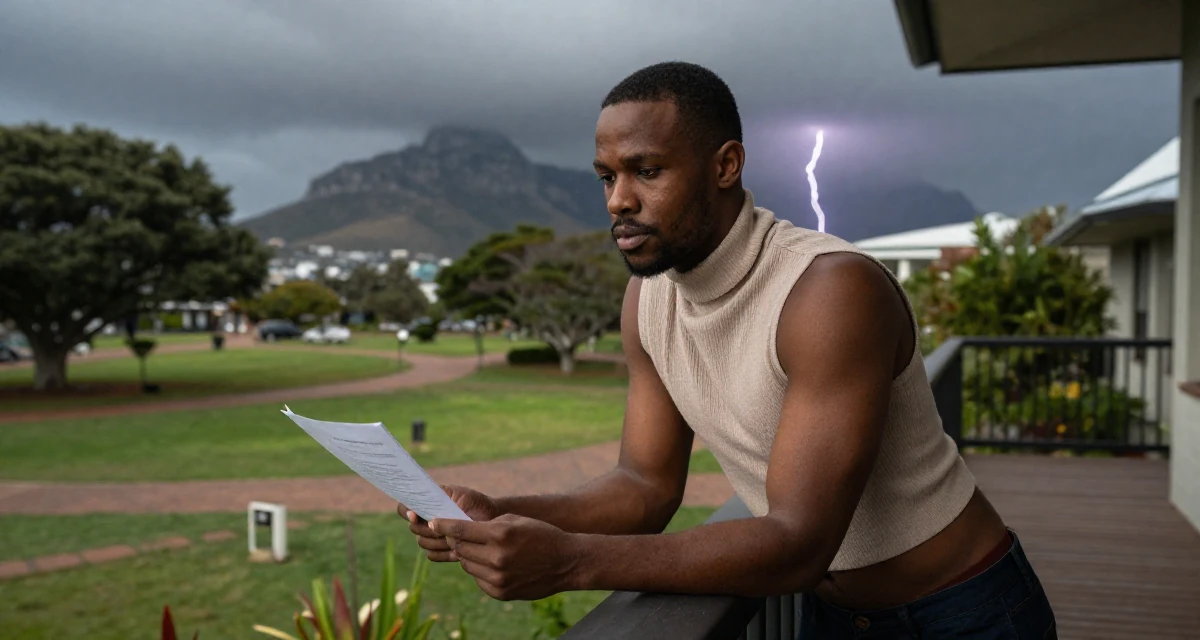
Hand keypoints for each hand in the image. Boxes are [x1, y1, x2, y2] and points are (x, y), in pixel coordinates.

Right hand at [398, 485, 502, 561]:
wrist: (493, 519)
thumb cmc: (475, 503)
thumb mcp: (456, 494)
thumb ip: (436, 496)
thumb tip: (415, 506)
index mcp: (427, 505)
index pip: (405, 509)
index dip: (407, 513)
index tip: (415, 515)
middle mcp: (427, 521)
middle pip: (414, 529)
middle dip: (428, 528)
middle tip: (444, 525)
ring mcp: (434, 537)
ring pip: (423, 543)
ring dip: (437, 540)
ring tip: (454, 535)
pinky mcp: (443, 551)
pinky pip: (432, 556)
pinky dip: (443, 552)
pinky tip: (457, 548)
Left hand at [431, 514, 581, 600]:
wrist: (565, 562)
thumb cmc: (540, 534)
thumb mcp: (515, 520)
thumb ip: (487, 524)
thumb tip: (460, 529)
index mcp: (500, 534)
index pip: (460, 530)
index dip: (444, 525)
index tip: (433, 522)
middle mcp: (497, 557)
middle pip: (460, 548)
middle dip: (457, 540)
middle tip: (458, 535)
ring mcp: (498, 578)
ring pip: (468, 564)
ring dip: (469, 555)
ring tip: (482, 549)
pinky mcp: (500, 592)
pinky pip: (478, 579)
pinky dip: (481, 570)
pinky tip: (494, 564)